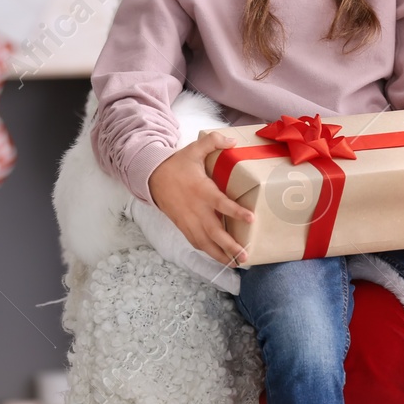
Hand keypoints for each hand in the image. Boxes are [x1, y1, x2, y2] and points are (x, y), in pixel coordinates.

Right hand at [147, 130, 255, 264]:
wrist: (152, 178)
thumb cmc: (177, 165)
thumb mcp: (194, 149)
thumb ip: (213, 142)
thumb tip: (233, 141)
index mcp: (202, 190)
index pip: (221, 203)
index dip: (236, 212)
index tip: (251, 218)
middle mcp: (196, 209)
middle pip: (214, 231)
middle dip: (230, 245)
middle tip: (245, 255)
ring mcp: (188, 220)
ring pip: (205, 242)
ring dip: (220, 254)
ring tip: (236, 263)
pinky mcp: (182, 226)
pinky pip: (196, 242)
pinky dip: (208, 251)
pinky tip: (220, 258)